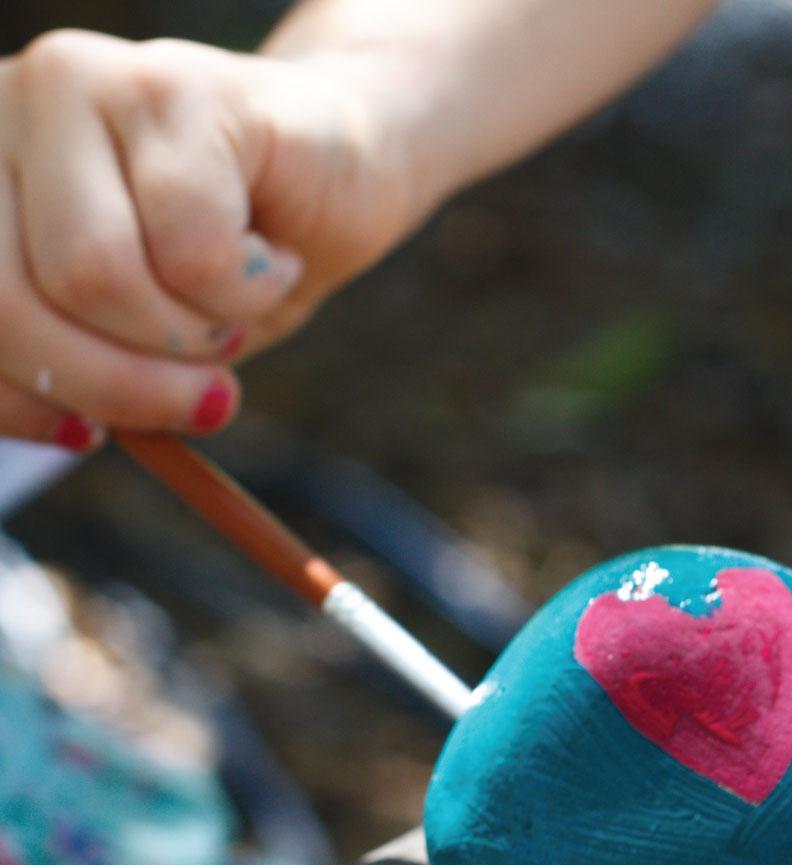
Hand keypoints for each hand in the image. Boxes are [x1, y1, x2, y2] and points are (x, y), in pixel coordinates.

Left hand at [0, 30, 412, 446]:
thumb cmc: (232, 254)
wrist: (344, 170)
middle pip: (10, 301)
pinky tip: (274, 259)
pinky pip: (194, 251)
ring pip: (98, 277)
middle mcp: (7, 109)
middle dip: (119, 385)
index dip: (19, 399)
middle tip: (204, 402)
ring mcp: (85, 85)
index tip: (88, 438)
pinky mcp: (178, 88)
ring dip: (196, 333)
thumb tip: (76, 428)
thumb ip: (80, 370)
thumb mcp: (141, 334)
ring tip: (237, 303)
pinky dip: (252, 291)